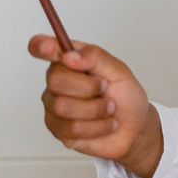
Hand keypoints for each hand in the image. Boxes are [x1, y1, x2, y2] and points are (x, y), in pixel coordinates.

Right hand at [29, 34, 160, 177]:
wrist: (136, 127)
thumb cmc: (126, 96)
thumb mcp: (119, 71)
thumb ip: (95, 57)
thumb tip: (69, 55)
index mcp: (69, 61)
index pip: (42, 48)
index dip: (41, 46)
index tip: (51, 49)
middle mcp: (57, 82)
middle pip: (55, 79)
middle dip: (88, 87)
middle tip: (105, 89)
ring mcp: (54, 107)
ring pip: (63, 106)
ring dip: (96, 109)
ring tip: (110, 109)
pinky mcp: (59, 130)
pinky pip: (72, 128)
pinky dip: (98, 126)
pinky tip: (105, 124)